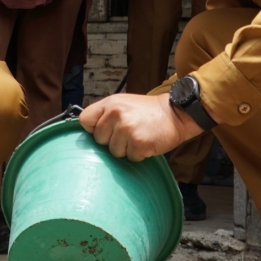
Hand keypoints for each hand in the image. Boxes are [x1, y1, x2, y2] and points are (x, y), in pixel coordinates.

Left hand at [78, 93, 202, 160]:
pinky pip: (130, 157)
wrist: (176, 114)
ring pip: (114, 151)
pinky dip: (139, 154)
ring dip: (126, 149)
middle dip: (112, 141)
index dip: (92, 129)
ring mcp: (126, 129)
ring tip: (138, 137)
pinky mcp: (138, 142)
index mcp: (110, 103)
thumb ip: (106, 114)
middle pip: (99, 139)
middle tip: (128, 134)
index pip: (85, 120)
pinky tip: (146, 143)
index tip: (103, 131)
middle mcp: (116, 114)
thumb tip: (90, 131)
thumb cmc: (149, 112)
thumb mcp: (124, 104)